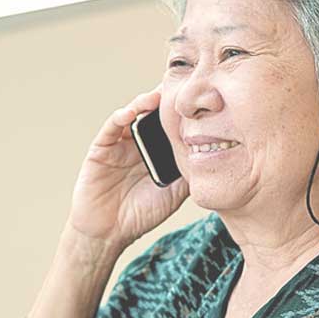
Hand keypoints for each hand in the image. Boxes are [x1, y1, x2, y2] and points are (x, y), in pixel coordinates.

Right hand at [67, 88, 189, 251]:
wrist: (110, 232)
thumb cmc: (141, 214)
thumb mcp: (175, 193)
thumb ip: (190, 172)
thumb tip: (218, 154)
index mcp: (157, 151)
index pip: (171, 123)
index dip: (184, 110)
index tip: (202, 97)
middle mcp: (139, 143)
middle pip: (154, 113)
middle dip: (166, 98)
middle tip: (182, 85)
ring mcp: (119, 144)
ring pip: (133, 115)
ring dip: (145, 103)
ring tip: (158, 96)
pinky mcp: (101, 149)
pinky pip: (110, 128)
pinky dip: (120, 117)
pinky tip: (131, 113)